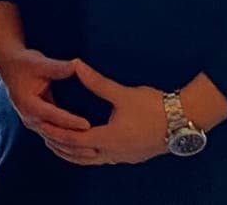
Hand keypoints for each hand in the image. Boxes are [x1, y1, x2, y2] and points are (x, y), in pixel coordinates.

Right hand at [0, 46, 89, 159]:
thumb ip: (57, 67)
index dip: (70, 121)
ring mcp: (33, 123)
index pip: (53, 116)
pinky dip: (67, 144)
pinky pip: (53, 138)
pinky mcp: (38, 124)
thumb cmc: (25, 63)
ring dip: (72, 147)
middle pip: (54, 133)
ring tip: (92, 153)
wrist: (10, 67)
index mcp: (28, 104)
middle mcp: (29, 117)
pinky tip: (82, 150)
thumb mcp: (40, 63)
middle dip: (74, 141)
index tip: (88, 125)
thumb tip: (76, 65)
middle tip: (94, 146)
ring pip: (54, 140)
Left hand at [32, 59, 168, 166]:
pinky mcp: (133, 157)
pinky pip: (103, 160)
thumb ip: (97, 82)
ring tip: (62, 146)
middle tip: (45, 139)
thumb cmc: (155, 107)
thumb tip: (77, 65)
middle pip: (79, 155)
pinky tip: (90, 149)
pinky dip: (89, 156)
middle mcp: (113, 153)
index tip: (42, 127)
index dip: (56, 132)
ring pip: (91, 161)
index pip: (74, 139)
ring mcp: (124, 157)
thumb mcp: (123, 93)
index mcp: (108, 138)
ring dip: (74, 154)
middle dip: (61, 147)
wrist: (184, 121)